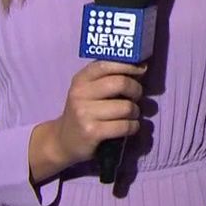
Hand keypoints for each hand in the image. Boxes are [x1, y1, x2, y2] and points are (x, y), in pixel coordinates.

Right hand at [37, 61, 146, 176]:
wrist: (64, 141)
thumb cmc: (85, 111)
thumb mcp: (90, 91)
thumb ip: (110, 77)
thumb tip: (142, 66)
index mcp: (81, 79)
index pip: (107, 64)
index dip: (129, 65)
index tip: (141, 70)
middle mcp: (80, 94)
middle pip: (121, 83)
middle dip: (136, 90)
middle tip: (136, 97)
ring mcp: (85, 113)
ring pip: (126, 107)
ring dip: (136, 112)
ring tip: (131, 115)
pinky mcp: (92, 132)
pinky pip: (125, 126)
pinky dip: (134, 126)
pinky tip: (129, 127)